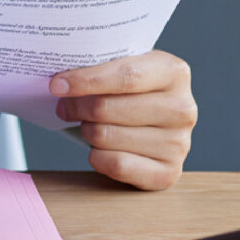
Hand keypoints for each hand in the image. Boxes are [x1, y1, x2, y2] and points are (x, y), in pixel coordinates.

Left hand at [50, 50, 195, 189]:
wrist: (156, 123)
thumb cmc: (133, 91)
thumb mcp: (126, 67)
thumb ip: (102, 66)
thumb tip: (59, 80)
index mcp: (174, 72)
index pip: (125, 75)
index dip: (86, 80)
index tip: (57, 85)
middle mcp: (183, 108)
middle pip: (108, 108)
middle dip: (77, 107)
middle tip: (63, 107)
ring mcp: (179, 143)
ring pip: (107, 137)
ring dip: (87, 131)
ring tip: (88, 125)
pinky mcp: (168, 173)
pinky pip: (117, 165)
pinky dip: (97, 157)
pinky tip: (99, 149)